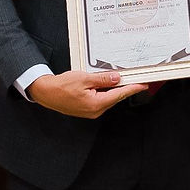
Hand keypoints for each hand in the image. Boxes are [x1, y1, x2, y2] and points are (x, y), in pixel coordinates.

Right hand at [27, 71, 146, 118]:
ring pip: (108, 98)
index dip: (133, 88)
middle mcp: (95, 110)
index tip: (143, 85)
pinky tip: (107, 84)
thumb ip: (102, 79)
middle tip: (136, 78)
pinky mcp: (86, 109)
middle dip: (125, 88)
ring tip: (122, 79)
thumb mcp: (84, 78)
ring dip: (115, 89)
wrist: (46, 92)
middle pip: (115, 97)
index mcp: (96, 104)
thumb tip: (117, 78)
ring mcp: (91, 111)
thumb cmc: (61, 86)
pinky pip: (101, 99)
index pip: (119, 95)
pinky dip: (106, 92)